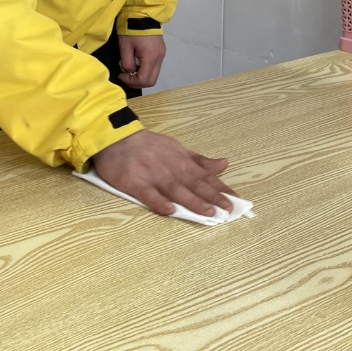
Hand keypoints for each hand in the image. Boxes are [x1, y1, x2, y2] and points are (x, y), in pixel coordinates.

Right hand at [91, 129, 232, 216]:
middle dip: (212, 197)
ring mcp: (153, 175)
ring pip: (176, 190)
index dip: (220, 188)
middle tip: (228, 210)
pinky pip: (148, 194)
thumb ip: (199, 160)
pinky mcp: (134, 182)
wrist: (115, 138)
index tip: (236, 200)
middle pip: (194, 184)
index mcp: (181, 160)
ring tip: (208, 213)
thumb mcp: (177, 149)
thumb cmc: (148, 146)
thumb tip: (224, 164)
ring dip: (193, 201)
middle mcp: (170, 168)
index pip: (205, 176)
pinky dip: (159, 202)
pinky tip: (170, 210)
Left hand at [117, 33, 165, 87]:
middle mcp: (159, 58)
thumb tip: (129, 72)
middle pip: (151, 81)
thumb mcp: (125, 47)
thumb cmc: (132, 29)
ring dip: (142, 77)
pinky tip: (138, 63)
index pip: (143, 80)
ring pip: (154, 75)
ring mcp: (162, 55)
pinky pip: (155, 67)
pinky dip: (146, 70)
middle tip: (126, 77)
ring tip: (131, 70)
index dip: (131, 81)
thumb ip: (127, 63)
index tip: (121, 75)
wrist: (143, 14)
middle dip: (137, 83)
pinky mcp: (161, 51)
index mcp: (150, 57)